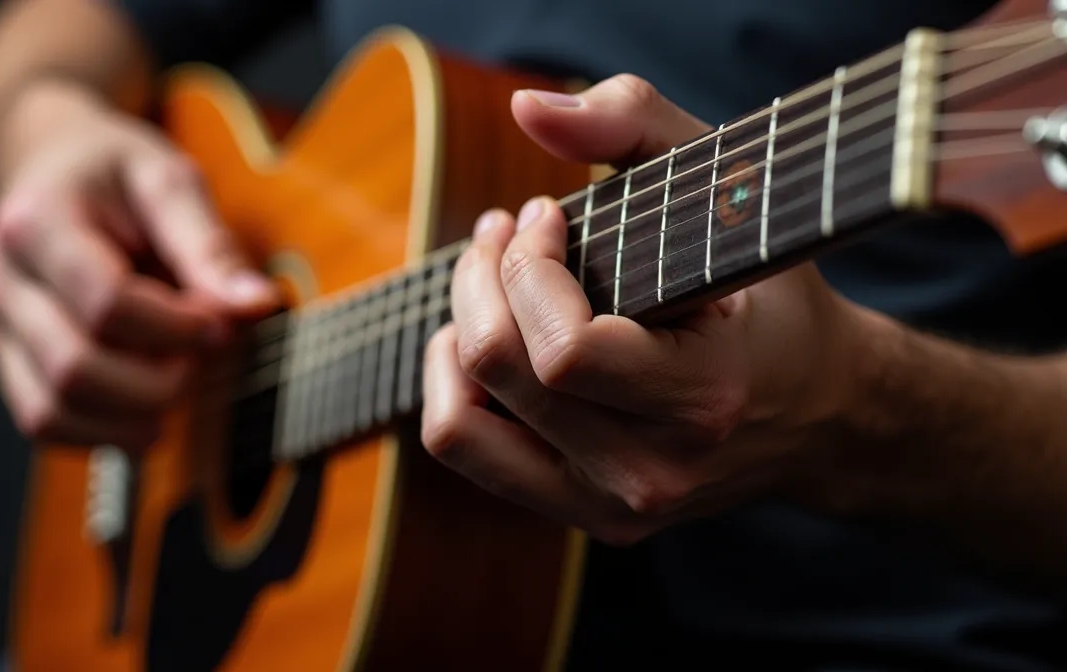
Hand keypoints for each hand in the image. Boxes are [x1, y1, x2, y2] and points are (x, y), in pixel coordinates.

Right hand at [0, 81, 278, 449]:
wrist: (53, 163)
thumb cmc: (113, 170)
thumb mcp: (169, 180)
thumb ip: (209, 245)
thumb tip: (256, 305)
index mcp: (34, 222)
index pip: (105, 303)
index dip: (175, 329)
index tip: (221, 324)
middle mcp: (0, 279)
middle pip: (74, 366)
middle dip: (157, 380)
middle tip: (204, 359)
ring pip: (50, 409)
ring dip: (129, 418)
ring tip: (179, 387)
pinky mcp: (8, 358)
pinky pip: (43, 420)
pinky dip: (101, 433)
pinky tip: (147, 415)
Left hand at [420, 76, 866, 543]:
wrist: (820, 415)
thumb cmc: (772, 297)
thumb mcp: (733, 191)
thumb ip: (637, 127)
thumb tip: (527, 109)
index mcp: (706, 399)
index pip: (564, 351)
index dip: (528, 269)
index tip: (544, 216)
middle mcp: (654, 472)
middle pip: (502, 371)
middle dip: (481, 278)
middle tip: (502, 232)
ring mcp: (613, 507)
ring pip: (461, 423)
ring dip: (455, 332)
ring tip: (486, 284)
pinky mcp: (583, 516)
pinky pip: (469, 449)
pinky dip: (456, 385)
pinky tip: (490, 339)